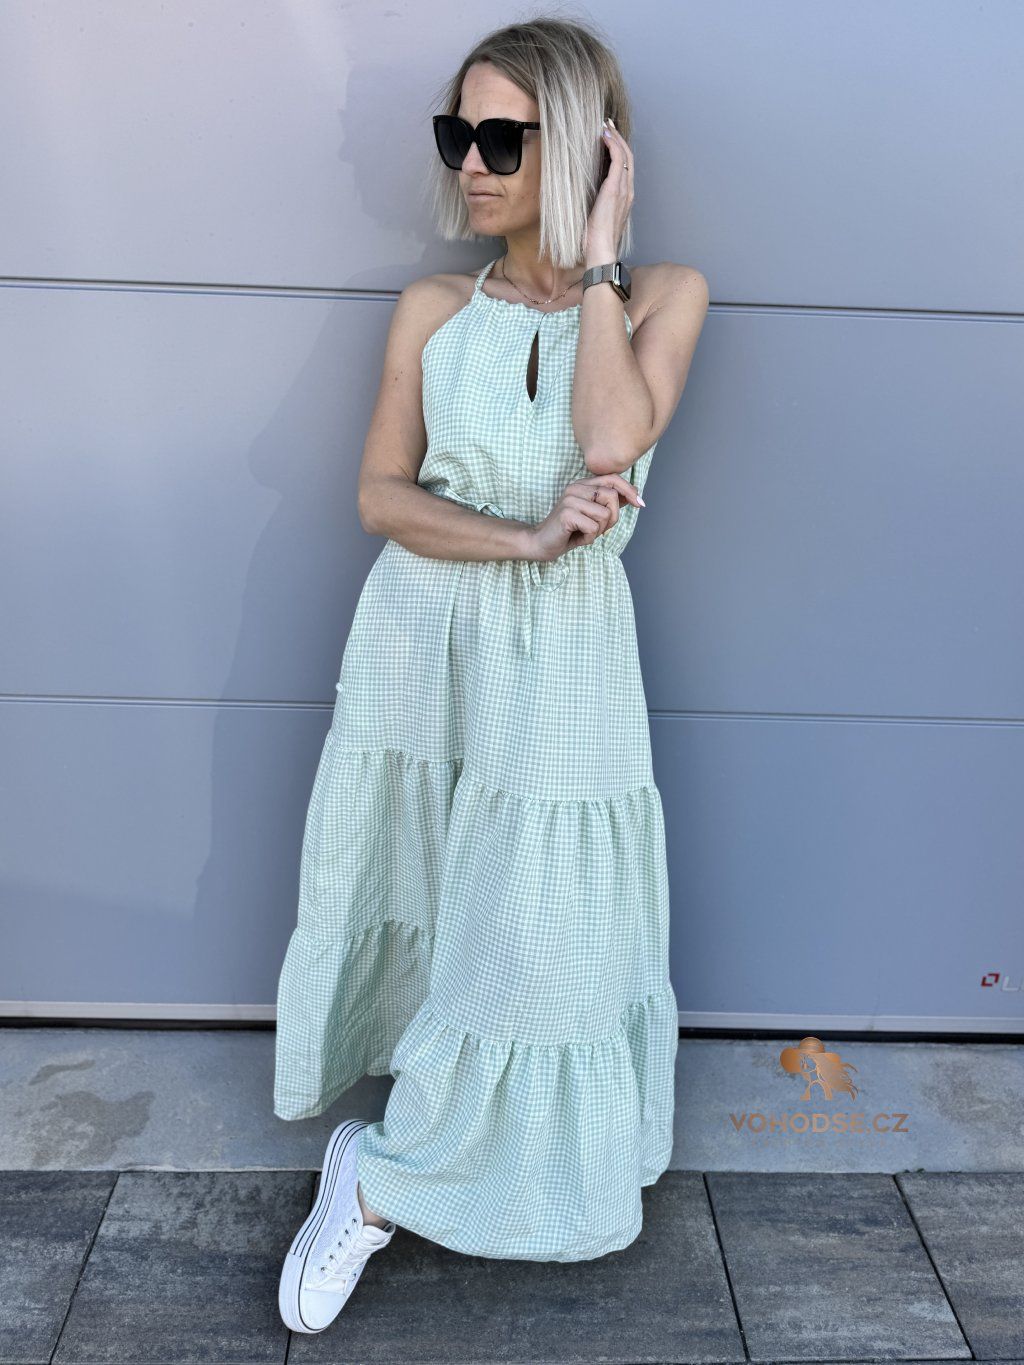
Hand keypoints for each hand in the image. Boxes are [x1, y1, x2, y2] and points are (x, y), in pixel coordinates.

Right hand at [526, 473, 643, 560]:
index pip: (612, 479)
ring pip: (605, 515)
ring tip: (585, 533)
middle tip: (599, 529)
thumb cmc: (568, 531)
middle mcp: (576, 488)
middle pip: (612, 497)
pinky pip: (593, 527)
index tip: (640, 504)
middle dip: (612, 518)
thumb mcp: (592, 515)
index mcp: (582, 485)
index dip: (629, 490)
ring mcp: (570, 500)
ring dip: (599, 530)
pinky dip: (589, 538)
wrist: (541, 543)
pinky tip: (577, 537)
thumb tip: (633, 495)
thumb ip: (609, 504)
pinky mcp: (567, 514)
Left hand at [585, 117, 633, 262]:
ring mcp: (623, 189)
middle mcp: (628, 191)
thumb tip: (582, 195)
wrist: (601, 251)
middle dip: (618, 138)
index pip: (625, 166)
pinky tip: (604, 136)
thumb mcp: (595, 216)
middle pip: (628, 156)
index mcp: (624, 197)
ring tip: (606, 125)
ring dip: (615, 137)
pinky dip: (612, 145)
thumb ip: (595, 203)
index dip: (618, 149)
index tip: (607, 137)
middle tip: (608, 124)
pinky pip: (618, 160)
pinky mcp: (615, 189)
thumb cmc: (596, 240)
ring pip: (625, 155)